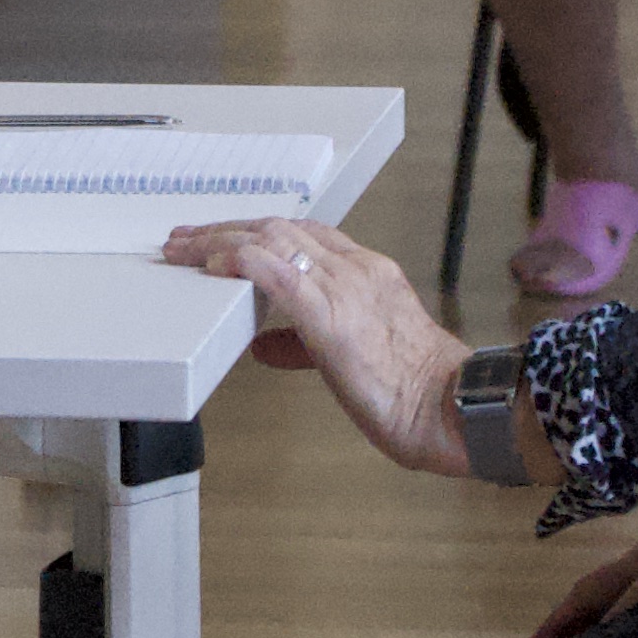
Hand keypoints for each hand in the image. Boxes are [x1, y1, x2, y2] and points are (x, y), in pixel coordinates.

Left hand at [159, 215, 476, 476]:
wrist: (454, 409)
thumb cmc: (411, 393)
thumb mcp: (353, 358)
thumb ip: (307, 345)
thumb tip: (266, 347)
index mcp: (370, 274)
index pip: (305, 234)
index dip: (258, 230)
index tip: (221, 237)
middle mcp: (357, 270)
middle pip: (281, 227)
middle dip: (228, 228)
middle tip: (185, 239)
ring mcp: (346, 289)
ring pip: (273, 240)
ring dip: (221, 240)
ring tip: (183, 250)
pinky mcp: (333, 317)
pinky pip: (281, 273)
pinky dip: (243, 262)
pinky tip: (215, 266)